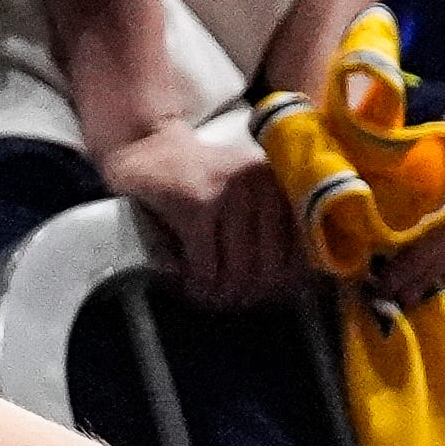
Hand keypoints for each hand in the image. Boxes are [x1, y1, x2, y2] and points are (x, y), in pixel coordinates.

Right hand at [108, 116, 300, 311]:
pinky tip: (188, 283)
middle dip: (247, 294)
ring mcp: (229, 192)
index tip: (261, 295)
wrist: (146, 143)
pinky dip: (196, 284)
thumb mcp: (246, 196)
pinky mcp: (195, 203)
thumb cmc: (198, 177)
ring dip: (220, 294)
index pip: (298, 252)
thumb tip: (290, 285)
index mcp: (282, 184)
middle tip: (229, 302)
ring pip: (237, 271)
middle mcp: (262, 184)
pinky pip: (204, 266)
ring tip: (209, 297)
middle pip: (268, 268)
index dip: (280, 284)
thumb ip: (273, 231)